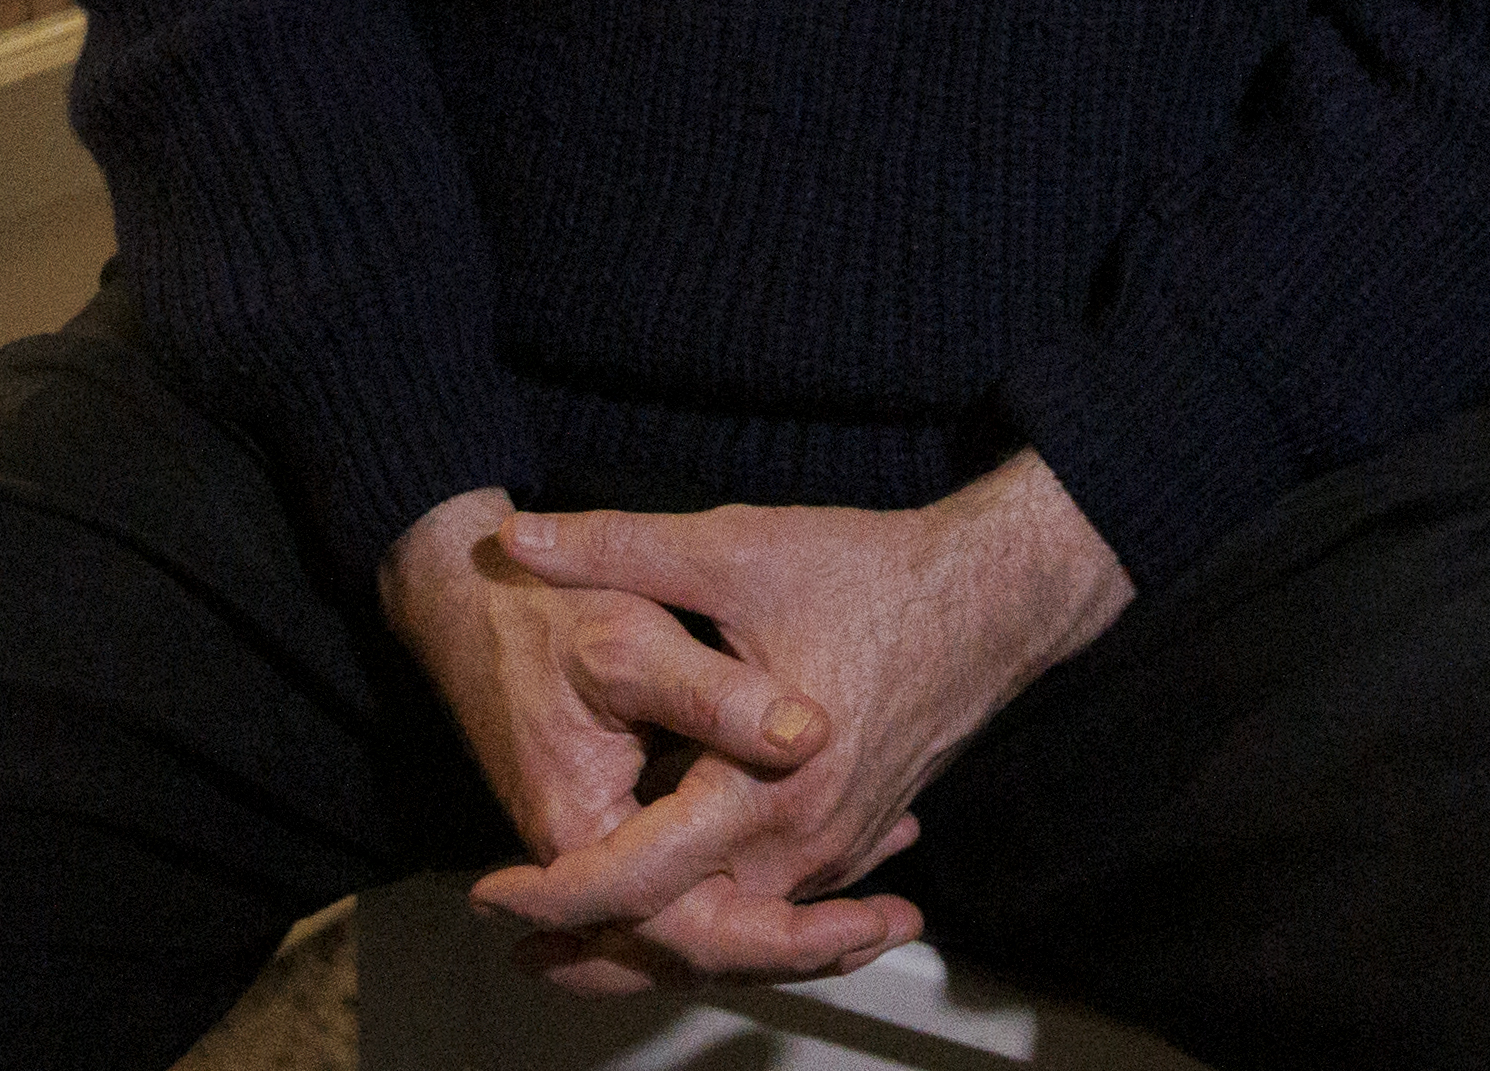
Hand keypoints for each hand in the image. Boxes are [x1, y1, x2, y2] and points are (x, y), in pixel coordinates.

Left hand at [458, 455, 1136, 996]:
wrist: (995, 596)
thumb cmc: (869, 572)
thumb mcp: (731, 550)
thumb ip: (615, 546)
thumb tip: (513, 537)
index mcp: (763, 788)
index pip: (639, 879)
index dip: (556, 898)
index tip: (494, 893)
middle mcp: (803, 840)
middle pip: (685, 936)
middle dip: (598, 953)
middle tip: (522, 950)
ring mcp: (836, 848)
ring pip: (735, 931)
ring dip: (658, 941)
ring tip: (577, 943)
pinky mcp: (856, 837)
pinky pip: (777, 908)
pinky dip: (719, 919)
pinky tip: (675, 907)